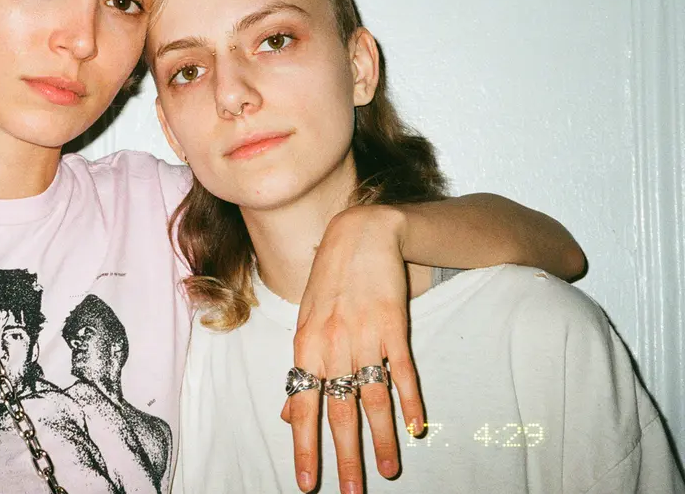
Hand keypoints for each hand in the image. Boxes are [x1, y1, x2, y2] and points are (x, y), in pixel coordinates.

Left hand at [284, 204, 423, 492]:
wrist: (360, 234)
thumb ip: (302, 371)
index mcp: (306, 348)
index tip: (308, 483)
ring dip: (382, 438)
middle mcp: (332, 346)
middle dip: (344, 456)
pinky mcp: (394, 326)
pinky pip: (402, 371)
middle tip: (351, 491)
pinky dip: (410, 400)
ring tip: (388, 470)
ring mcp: (364, 336)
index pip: (303, 407)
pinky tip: (416, 427)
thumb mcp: (306, 324)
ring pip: (373, 398)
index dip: (305, 447)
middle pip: (339, 411)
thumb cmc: (329, 283)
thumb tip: (287, 416)